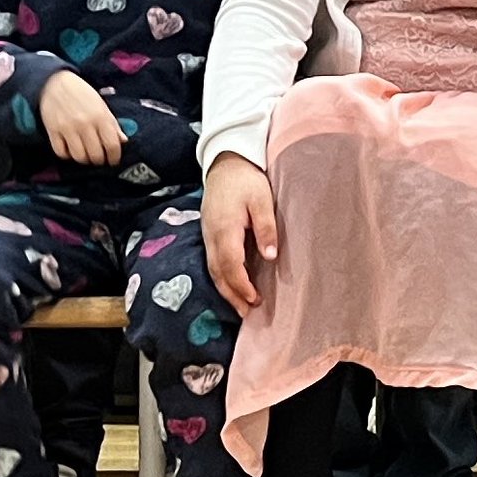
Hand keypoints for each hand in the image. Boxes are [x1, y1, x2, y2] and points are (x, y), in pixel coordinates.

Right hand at [39, 71, 126, 165]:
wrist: (55, 83)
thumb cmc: (82, 95)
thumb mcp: (102, 106)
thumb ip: (113, 124)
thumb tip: (123, 141)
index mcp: (101, 117)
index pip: (112, 145)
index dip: (115, 157)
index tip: (113, 161)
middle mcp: (85, 124)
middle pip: (95, 155)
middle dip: (100, 161)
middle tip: (99, 159)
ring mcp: (68, 128)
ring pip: (79, 157)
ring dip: (84, 160)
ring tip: (86, 155)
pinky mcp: (52, 131)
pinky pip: (61, 152)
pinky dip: (67, 156)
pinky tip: (71, 150)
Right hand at [201, 151, 277, 316]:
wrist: (225, 163)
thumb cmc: (246, 180)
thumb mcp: (262, 199)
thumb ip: (265, 227)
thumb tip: (270, 256)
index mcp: (225, 228)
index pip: (231, 264)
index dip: (242, 286)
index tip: (255, 300)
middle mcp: (212, 236)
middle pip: (218, 273)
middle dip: (232, 295)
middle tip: (248, 313)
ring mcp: (207, 236)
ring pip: (213, 270)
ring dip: (226, 290)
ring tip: (242, 307)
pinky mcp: (209, 234)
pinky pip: (213, 262)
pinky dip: (222, 278)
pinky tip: (233, 286)